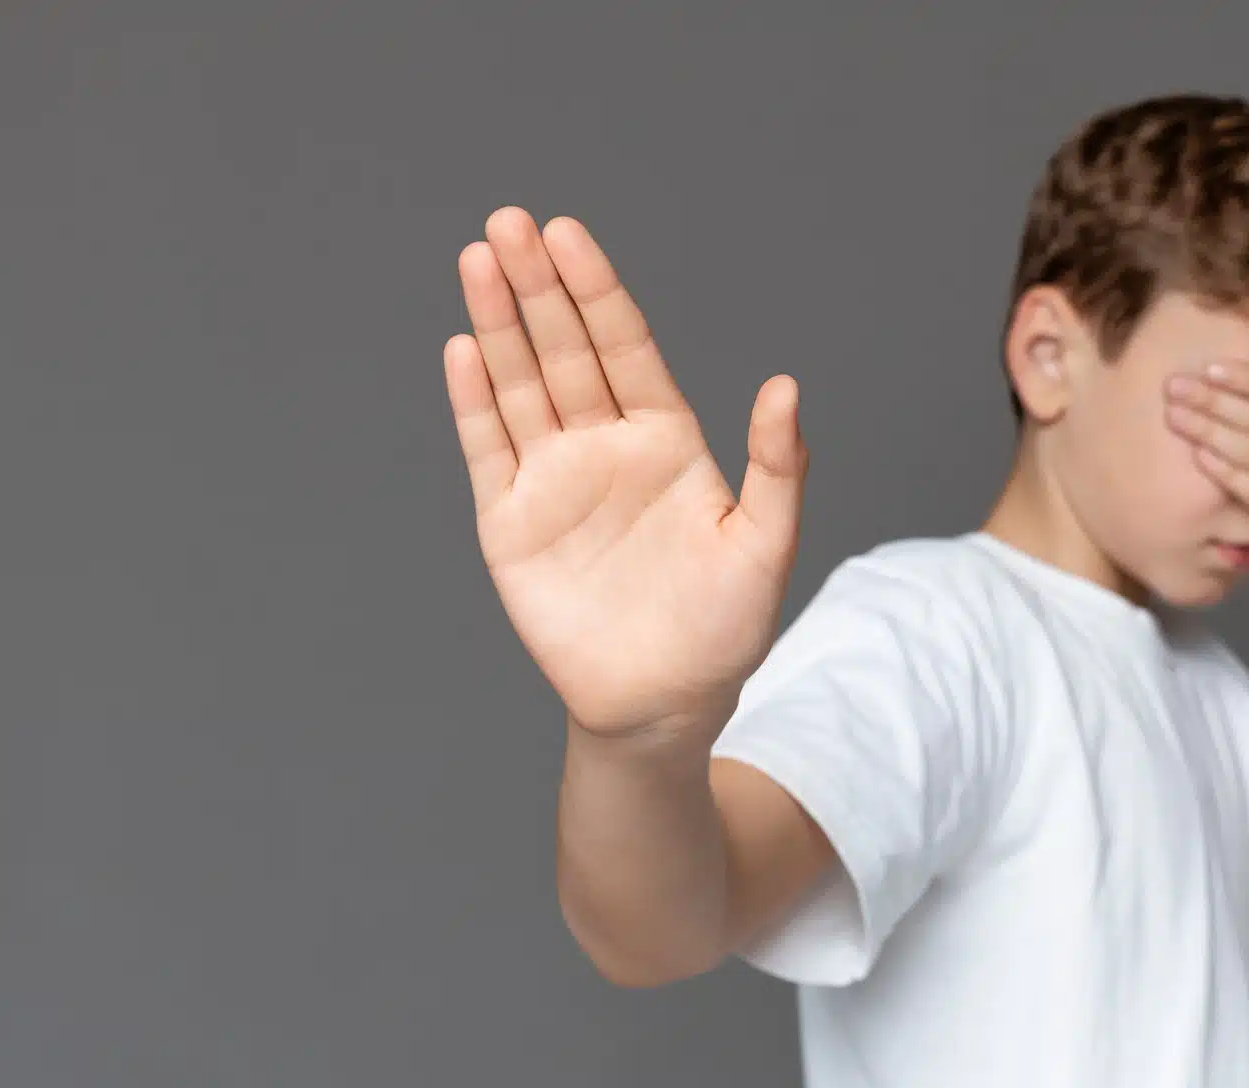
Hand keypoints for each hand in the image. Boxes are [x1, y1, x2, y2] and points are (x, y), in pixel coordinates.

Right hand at [444, 207, 806, 742]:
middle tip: (509, 222)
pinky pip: (488, 450)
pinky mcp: (511, 523)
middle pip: (564, 349)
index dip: (597, 289)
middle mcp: (605, 445)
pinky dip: (474, 402)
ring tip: (477, 259)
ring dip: (498, 324)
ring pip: (521, 385)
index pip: (625, 346)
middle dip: (537, 286)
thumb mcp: (766, 546)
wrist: (664, 704)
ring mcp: (554, 480)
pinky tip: (462, 350)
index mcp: (667, 439)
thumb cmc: (725, 627)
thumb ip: (776, 467)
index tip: (569, 234)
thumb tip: (786, 387)